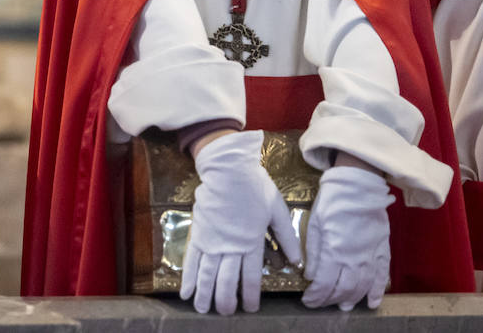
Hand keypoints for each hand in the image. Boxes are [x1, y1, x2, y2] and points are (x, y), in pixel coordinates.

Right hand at [180, 130, 300, 314]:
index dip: (249, 295)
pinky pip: (192, 259)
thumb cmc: (255, 187)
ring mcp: (212, 240)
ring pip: (207, 274)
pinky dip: (188, 277)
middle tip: (226, 313)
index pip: (250, 277)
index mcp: (251, 242)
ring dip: (205, 294)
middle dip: (225, 300)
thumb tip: (297, 261)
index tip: (250, 308)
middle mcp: (230, 246)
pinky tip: (185, 292)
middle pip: (225, 280)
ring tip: (203, 310)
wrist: (228, 169)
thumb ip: (286, 238)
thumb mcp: (277, 210)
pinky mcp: (199, 232)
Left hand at [302, 165, 393, 310]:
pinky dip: (377, 292)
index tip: (308, 300)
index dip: (316, 297)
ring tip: (343, 306)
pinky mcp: (382, 251)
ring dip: (352, 299)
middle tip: (322, 303)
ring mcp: (370, 256)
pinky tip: (372, 302)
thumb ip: (314, 253)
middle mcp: (354, 259)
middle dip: (331, 300)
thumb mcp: (315, 224)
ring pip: (362, 287)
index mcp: (334, 252)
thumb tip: (311, 276)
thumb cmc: (332, 202)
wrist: (358, 186)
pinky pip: (381, 276)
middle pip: (343, 289)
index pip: (324, 284)